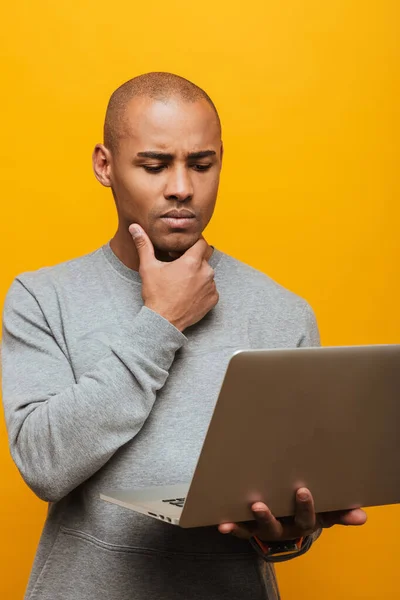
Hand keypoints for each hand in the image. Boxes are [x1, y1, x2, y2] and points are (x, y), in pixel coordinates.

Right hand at [129, 224, 218, 331]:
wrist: (164, 322)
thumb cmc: (156, 294)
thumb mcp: (148, 267)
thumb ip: (144, 245)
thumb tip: (135, 227)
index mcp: (192, 262)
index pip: (201, 243)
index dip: (191, 244)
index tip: (181, 250)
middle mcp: (206, 272)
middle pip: (203, 258)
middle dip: (192, 260)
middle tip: (178, 267)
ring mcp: (211, 287)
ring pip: (207, 274)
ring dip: (197, 275)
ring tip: (182, 283)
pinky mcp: (213, 299)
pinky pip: (210, 288)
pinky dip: (202, 289)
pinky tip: (189, 293)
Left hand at [218, 487, 366, 540]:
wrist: (290, 522)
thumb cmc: (307, 511)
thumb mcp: (326, 512)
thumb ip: (341, 512)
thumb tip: (362, 516)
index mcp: (302, 524)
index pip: (306, 519)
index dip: (305, 507)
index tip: (302, 490)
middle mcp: (283, 529)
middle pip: (276, 526)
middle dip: (268, 515)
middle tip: (260, 504)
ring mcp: (265, 528)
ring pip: (257, 527)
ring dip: (251, 519)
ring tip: (248, 507)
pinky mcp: (250, 526)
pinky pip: (240, 528)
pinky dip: (231, 526)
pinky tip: (222, 522)